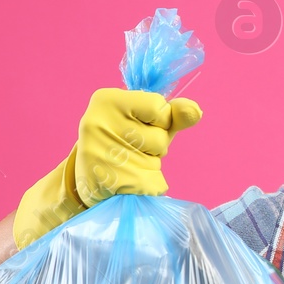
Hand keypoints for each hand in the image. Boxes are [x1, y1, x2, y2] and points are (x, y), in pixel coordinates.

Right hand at [13, 88, 201, 247]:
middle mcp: (99, 123)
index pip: (159, 106)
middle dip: (156, 144)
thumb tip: (195, 111)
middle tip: (131, 147)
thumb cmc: (123, 141)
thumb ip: (173, 115)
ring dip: (152, 163)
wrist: (88, 178)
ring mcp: (102, 153)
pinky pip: (155, 183)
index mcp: (106, 99)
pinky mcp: (111, 182)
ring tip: (128, 162)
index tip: (138, 124)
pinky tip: (130, 180)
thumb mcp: (145, 121)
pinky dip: (150, 184)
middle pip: (160, 135)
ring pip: (158, 159)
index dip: (159, 119)